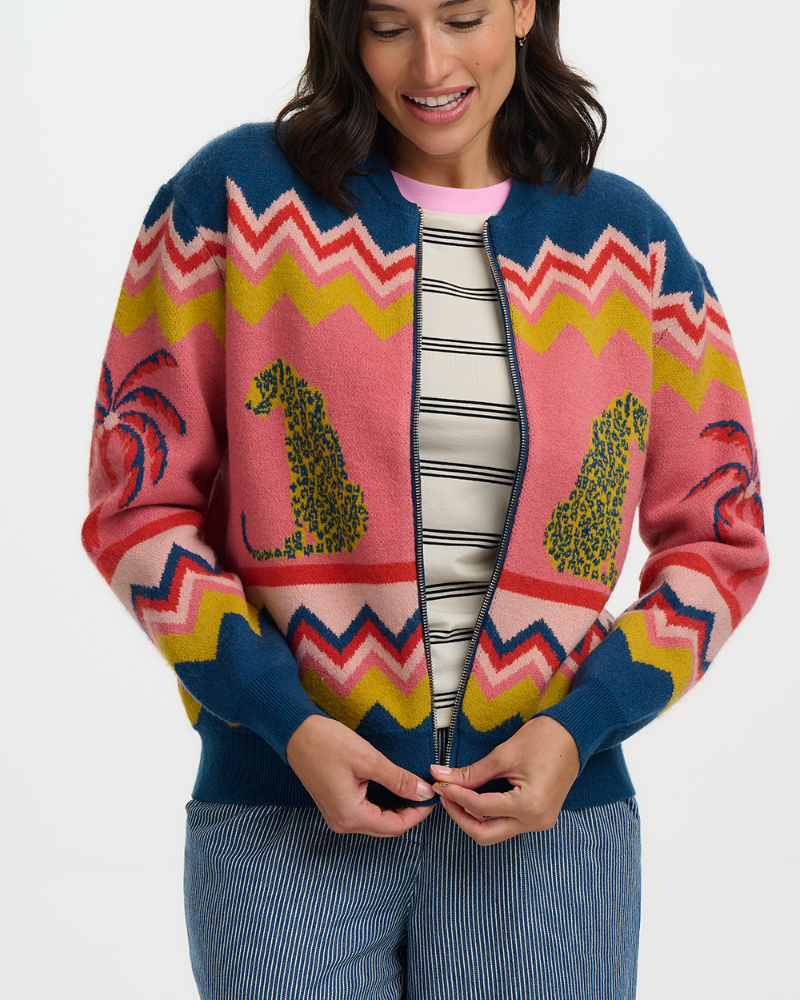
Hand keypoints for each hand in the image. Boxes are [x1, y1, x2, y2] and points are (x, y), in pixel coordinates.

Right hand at [286, 715, 434, 836]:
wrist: (295, 733)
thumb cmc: (327, 743)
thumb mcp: (369, 760)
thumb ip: (398, 780)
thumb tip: (423, 792)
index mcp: (350, 816)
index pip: (394, 827)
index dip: (417, 814)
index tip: (432, 797)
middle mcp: (342, 822)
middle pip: (386, 827)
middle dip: (408, 812)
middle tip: (425, 791)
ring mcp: (337, 814)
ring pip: (376, 819)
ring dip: (396, 807)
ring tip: (413, 787)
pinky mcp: (335, 804)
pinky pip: (365, 811)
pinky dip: (382, 802)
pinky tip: (393, 787)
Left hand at [429, 716, 579, 844]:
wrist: (575, 735)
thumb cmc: (544, 739)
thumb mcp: (503, 754)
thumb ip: (471, 772)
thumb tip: (441, 776)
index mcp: (529, 805)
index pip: (479, 807)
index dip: (455, 795)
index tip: (439, 783)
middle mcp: (536, 821)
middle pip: (485, 834)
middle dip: (460, 817)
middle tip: (445, 795)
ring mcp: (540, 822)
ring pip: (495, 832)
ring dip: (472, 817)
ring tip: (456, 794)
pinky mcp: (539, 818)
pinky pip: (507, 824)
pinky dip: (488, 814)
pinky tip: (476, 797)